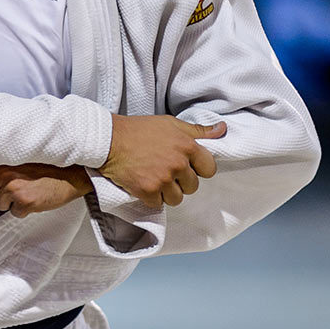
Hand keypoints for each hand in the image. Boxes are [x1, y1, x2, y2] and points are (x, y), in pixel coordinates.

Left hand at [0, 164, 92, 216]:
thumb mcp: (19, 150)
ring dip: (10, 200)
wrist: (75, 168)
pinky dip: (24, 208)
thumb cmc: (48, 159)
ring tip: (27, 187)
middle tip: (14, 182)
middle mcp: (2, 171)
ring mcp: (13, 187)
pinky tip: (34, 195)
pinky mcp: (25, 201)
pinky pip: (15, 212)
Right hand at [98, 115, 224, 206]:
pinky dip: (151, 198)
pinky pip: (158, 204)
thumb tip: (222, 130)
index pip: (209, 169)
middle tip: (165, 171)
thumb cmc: (139, 130)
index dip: (198, 169)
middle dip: (181, 182)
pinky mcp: (147, 191)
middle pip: (193, 186)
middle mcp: (178, 163)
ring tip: (154, 179)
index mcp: (187, 146)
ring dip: (166, 192)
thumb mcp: (170, 124)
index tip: (186, 166)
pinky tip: (143, 184)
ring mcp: (162, 179)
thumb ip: (197, 131)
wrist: (107, 140)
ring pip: (177, 198)